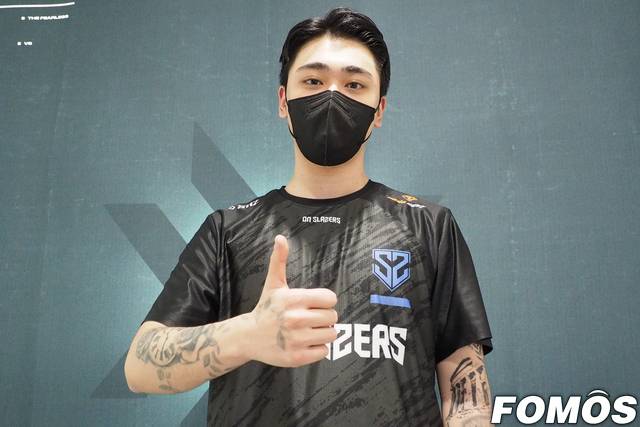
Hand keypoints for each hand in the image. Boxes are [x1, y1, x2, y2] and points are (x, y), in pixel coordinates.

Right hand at [246, 234, 337, 366]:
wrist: (248, 337)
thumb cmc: (266, 308)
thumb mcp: (273, 284)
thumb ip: (280, 260)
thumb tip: (280, 237)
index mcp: (293, 299)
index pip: (330, 298)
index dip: (325, 301)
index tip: (314, 304)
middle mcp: (295, 319)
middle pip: (333, 317)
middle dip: (325, 318)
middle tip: (311, 318)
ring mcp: (296, 340)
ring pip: (331, 334)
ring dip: (323, 333)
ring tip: (308, 331)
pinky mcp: (297, 357)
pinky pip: (324, 351)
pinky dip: (318, 348)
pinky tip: (305, 343)